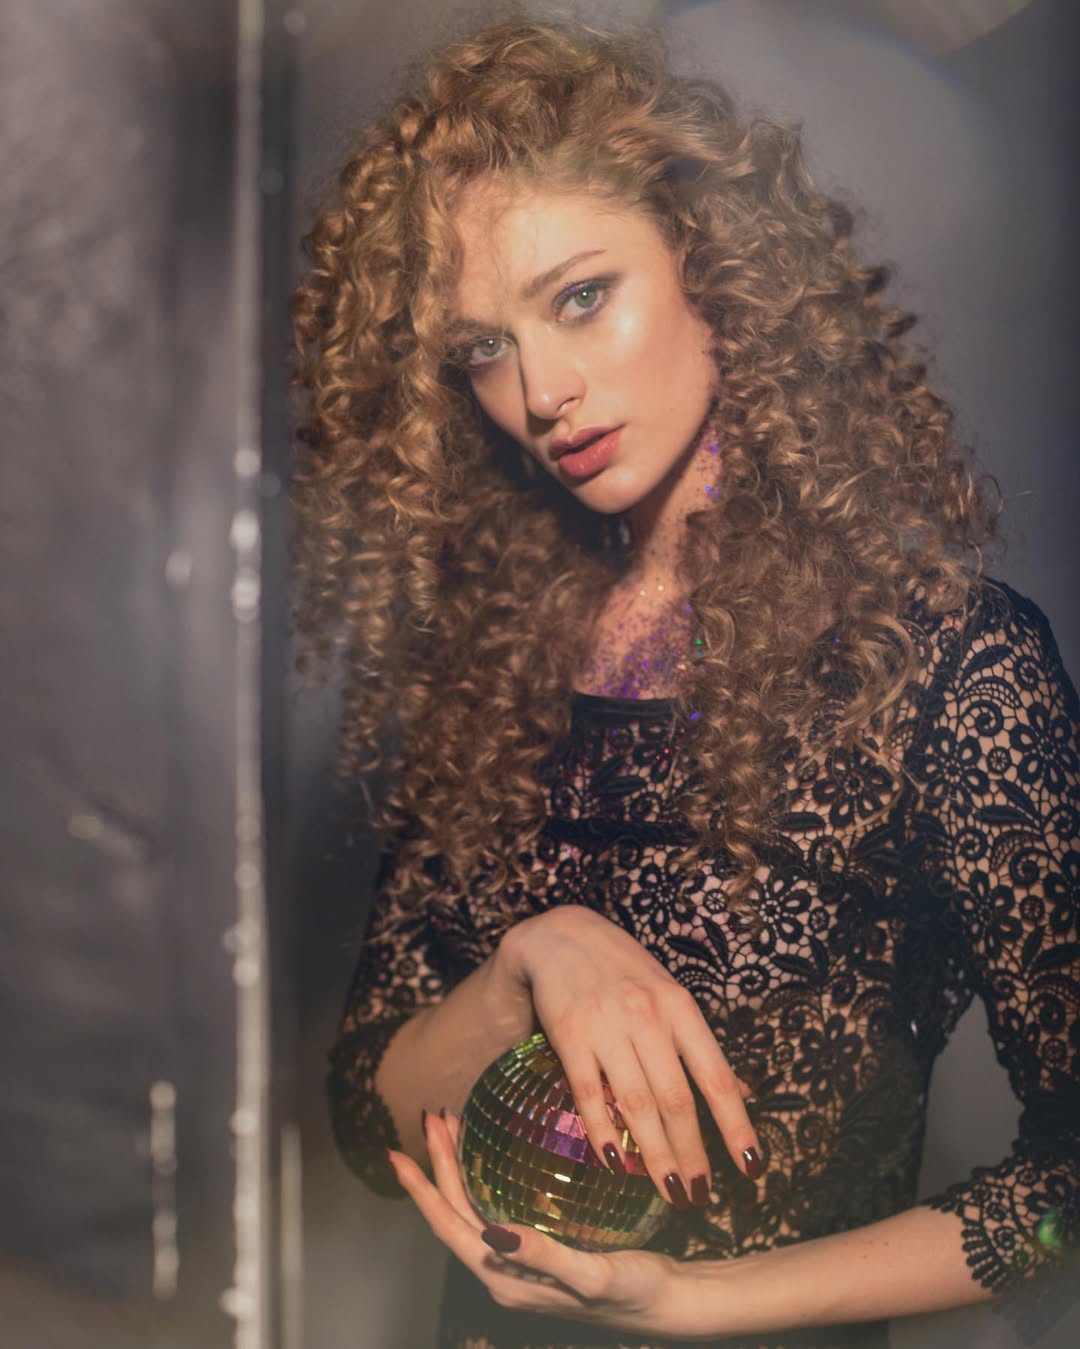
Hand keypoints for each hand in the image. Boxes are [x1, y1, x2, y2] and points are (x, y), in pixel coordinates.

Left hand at [388, 1109, 707, 1339]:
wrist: (669, 1303)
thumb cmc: (634, 1292)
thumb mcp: (592, 1276)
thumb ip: (545, 1257)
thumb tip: (495, 1233)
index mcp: (505, 1279)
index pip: (450, 1227)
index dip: (422, 1190)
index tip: (398, 1153)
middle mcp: (505, 1271)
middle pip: (456, 1211)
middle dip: (439, 1164)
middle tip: (434, 1115)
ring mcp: (521, 1261)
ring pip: (474, 1207)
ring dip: (460, 1166)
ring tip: (455, 1125)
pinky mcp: (540, 1248)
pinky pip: (498, 1205)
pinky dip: (487, 1174)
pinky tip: (498, 1152)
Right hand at [495, 906, 761, 1209]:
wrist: (560, 936)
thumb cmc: (624, 971)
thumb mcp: (670, 996)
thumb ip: (700, 1046)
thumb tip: (744, 1094)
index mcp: (680, 1007)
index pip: (715, 1076)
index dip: (736, 1125)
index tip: (751, 1168)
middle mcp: (647, 1016)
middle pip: (676, 1099)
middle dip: (692, 1154)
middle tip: (699, 1197)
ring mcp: (607, 1026)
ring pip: (637, 1103)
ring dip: (655, 1155)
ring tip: (669, 1191)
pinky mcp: (569, 1036)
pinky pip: (588, 1094)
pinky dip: (603, 1132)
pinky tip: (616, 1163)